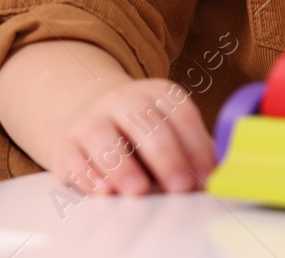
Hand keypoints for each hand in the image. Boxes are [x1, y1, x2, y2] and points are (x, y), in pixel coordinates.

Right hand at [48, 76, 217, 196]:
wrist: (84, 114)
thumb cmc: (139, 131)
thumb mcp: (168, 129)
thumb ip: (193, 150)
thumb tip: (220, 176)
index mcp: (157, 94)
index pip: (180, 113)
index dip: (196, 144)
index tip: (206, 176)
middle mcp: (123, 100)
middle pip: (145, 120)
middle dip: (166, 155)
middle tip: (180, 186)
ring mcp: (91, 120)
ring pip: (103, 135)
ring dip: (122, 164)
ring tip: (139, 189)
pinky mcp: (64, 144)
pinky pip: (72, 156)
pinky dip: (86, 174)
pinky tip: (103, 190)